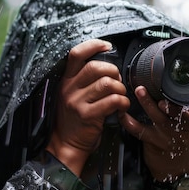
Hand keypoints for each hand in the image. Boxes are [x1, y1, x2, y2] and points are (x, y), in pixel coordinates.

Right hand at [46, 39, 129, 175]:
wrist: (65, 144)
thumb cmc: (73, 119)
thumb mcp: (71, 95)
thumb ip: (83, 80)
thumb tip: (107, 67)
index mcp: (66, 81)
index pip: (76, 54)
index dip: (93, 45)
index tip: (107, 46)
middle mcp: (69, 89)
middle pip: (96, 67)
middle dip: (113, 71)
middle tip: (117, 81)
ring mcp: (77, 102)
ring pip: (107, 83)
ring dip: (120, 88)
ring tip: (120, 94)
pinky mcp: (88, 115)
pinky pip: (113, 101)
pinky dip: (123, 102)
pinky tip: (121, 106)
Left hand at [119, 86, 188, 181]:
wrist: (179, 167)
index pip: (185, 116)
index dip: (173, 109)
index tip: (164, 101)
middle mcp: (177, 132)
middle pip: (165, 116)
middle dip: (152, 103)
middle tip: (142, 90)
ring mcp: (163, 137)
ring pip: (151, 120)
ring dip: (143, 105)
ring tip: (137, 93)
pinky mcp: (150, 141)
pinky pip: (138, 131)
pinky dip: (128, 122)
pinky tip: (122, 112)